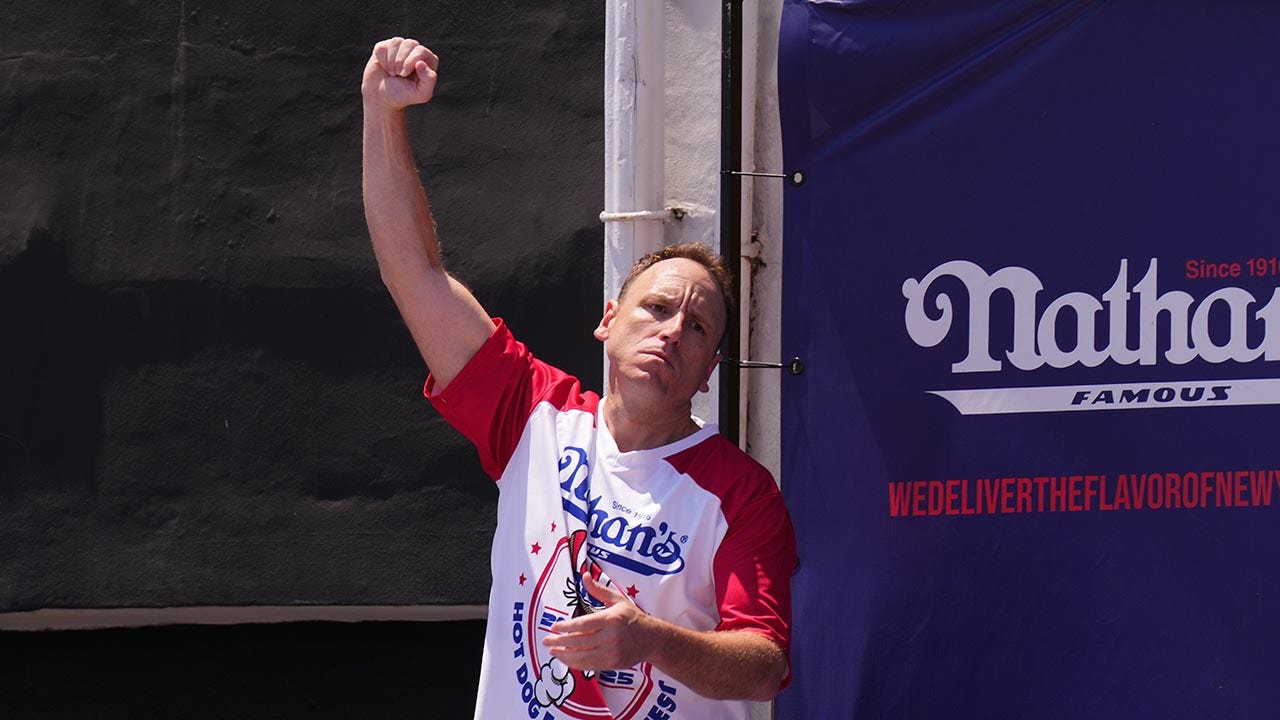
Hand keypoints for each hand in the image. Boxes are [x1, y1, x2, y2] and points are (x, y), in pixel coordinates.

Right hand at [361, 37, 439, 110]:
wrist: (381, 98)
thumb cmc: (403, 95)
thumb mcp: (421, 94)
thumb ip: (429, 80)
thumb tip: (421, 63)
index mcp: (428, 61)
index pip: (422, 51)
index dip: (411, 61)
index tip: (404, 74)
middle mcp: (416, 51)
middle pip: (410, 43)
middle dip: (401, 61)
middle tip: (398, 74)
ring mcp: (401, 48)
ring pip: (396, 42)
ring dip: (391, 60)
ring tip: (392, 72)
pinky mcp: (386, 47)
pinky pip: (383, 47)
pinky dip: (381, 59)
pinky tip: (384, 67)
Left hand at [542, 574, 658, 670]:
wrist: (652, 639)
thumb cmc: (633, 617)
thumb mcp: (618, 600)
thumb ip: (599, 590)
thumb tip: (585, 575)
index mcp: (611, 619)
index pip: (583, 624)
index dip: (566, 627)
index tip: (554, 626)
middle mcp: (611, 637)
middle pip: (580, 641)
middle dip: (560, 641)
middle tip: (546, 640)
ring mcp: (612, 653)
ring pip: (582, 656)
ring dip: (564, 655)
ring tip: (552, 651)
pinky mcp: (612, 664)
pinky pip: (589, 665)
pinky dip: (575, 663)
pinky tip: (566, 659)